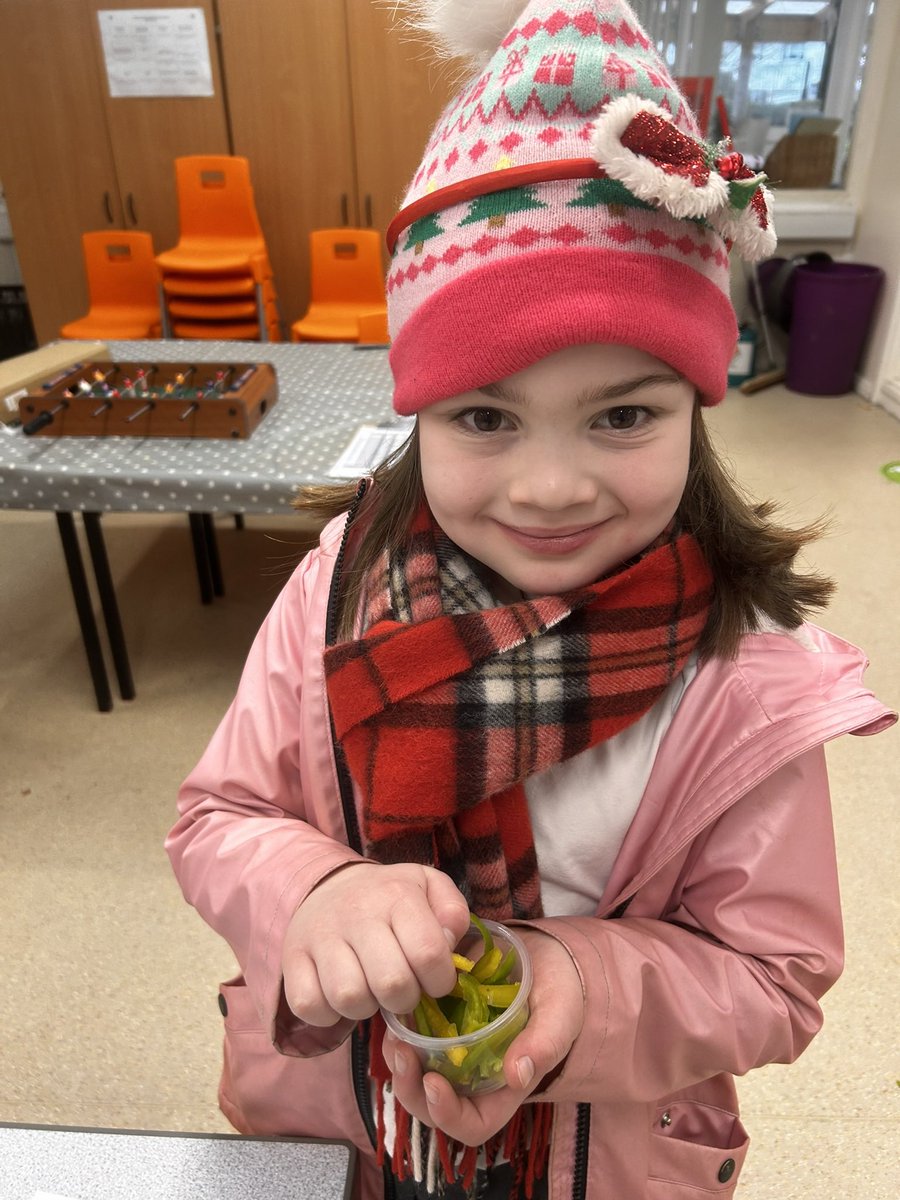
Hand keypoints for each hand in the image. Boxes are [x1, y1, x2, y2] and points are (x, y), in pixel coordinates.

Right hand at [282, 862, 469, 1025]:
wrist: (330, 886)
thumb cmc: (389, 897)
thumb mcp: (429, 888)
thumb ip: (453, 913)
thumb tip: (450, 945)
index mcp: (397, 894)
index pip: (429, 953)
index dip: (441, 980)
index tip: (435, 979)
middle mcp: (358, 912)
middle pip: (391, 984)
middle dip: (406, 999)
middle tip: (403, 988)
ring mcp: (321, 935)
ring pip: (349, 998)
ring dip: (367, 1007)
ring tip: (371, 989)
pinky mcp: (293, 957)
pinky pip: (309, 1005)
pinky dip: (327, 1014)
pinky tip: (339, 996)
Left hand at [382, 928, 583, 1145]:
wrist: (543, 955)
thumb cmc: (559, 991)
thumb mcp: (560, 1014)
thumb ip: (545, 1043)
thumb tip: (518, 1075)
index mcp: (504, 1089)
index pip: (471, 1125)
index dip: (448, 1114)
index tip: (434, 1083)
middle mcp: (473, 1079)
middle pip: (432, 1107)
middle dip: (411, 1088)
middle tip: (401, 1053)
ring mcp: (453, 1053)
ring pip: (416, 1076)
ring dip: (400, 1062)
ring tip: (394, 1033)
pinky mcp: (440, 1025)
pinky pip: (413, 1040)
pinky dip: (401, 1031)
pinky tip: (397, 1011)